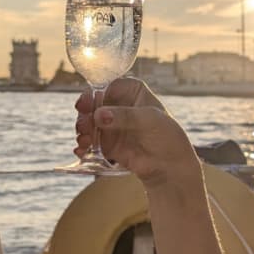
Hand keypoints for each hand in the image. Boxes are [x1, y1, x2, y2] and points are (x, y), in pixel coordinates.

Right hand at [74, 77, 198, 189]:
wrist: (170, 167)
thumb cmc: (167, 137)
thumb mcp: (149, 120)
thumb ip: (124, 116)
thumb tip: (98, 115)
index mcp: (132, 91)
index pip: (107, 87)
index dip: (93, 95)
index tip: (85, 105)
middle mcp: (119, 105)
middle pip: (93, 104)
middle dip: (84, 115)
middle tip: (83, 126)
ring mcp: (111, 125)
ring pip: (88, 122)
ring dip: (82, 131)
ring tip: (85, 141)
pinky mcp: (107, 144)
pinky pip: (89, 142)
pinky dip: (83, 146)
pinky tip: (82, 151)